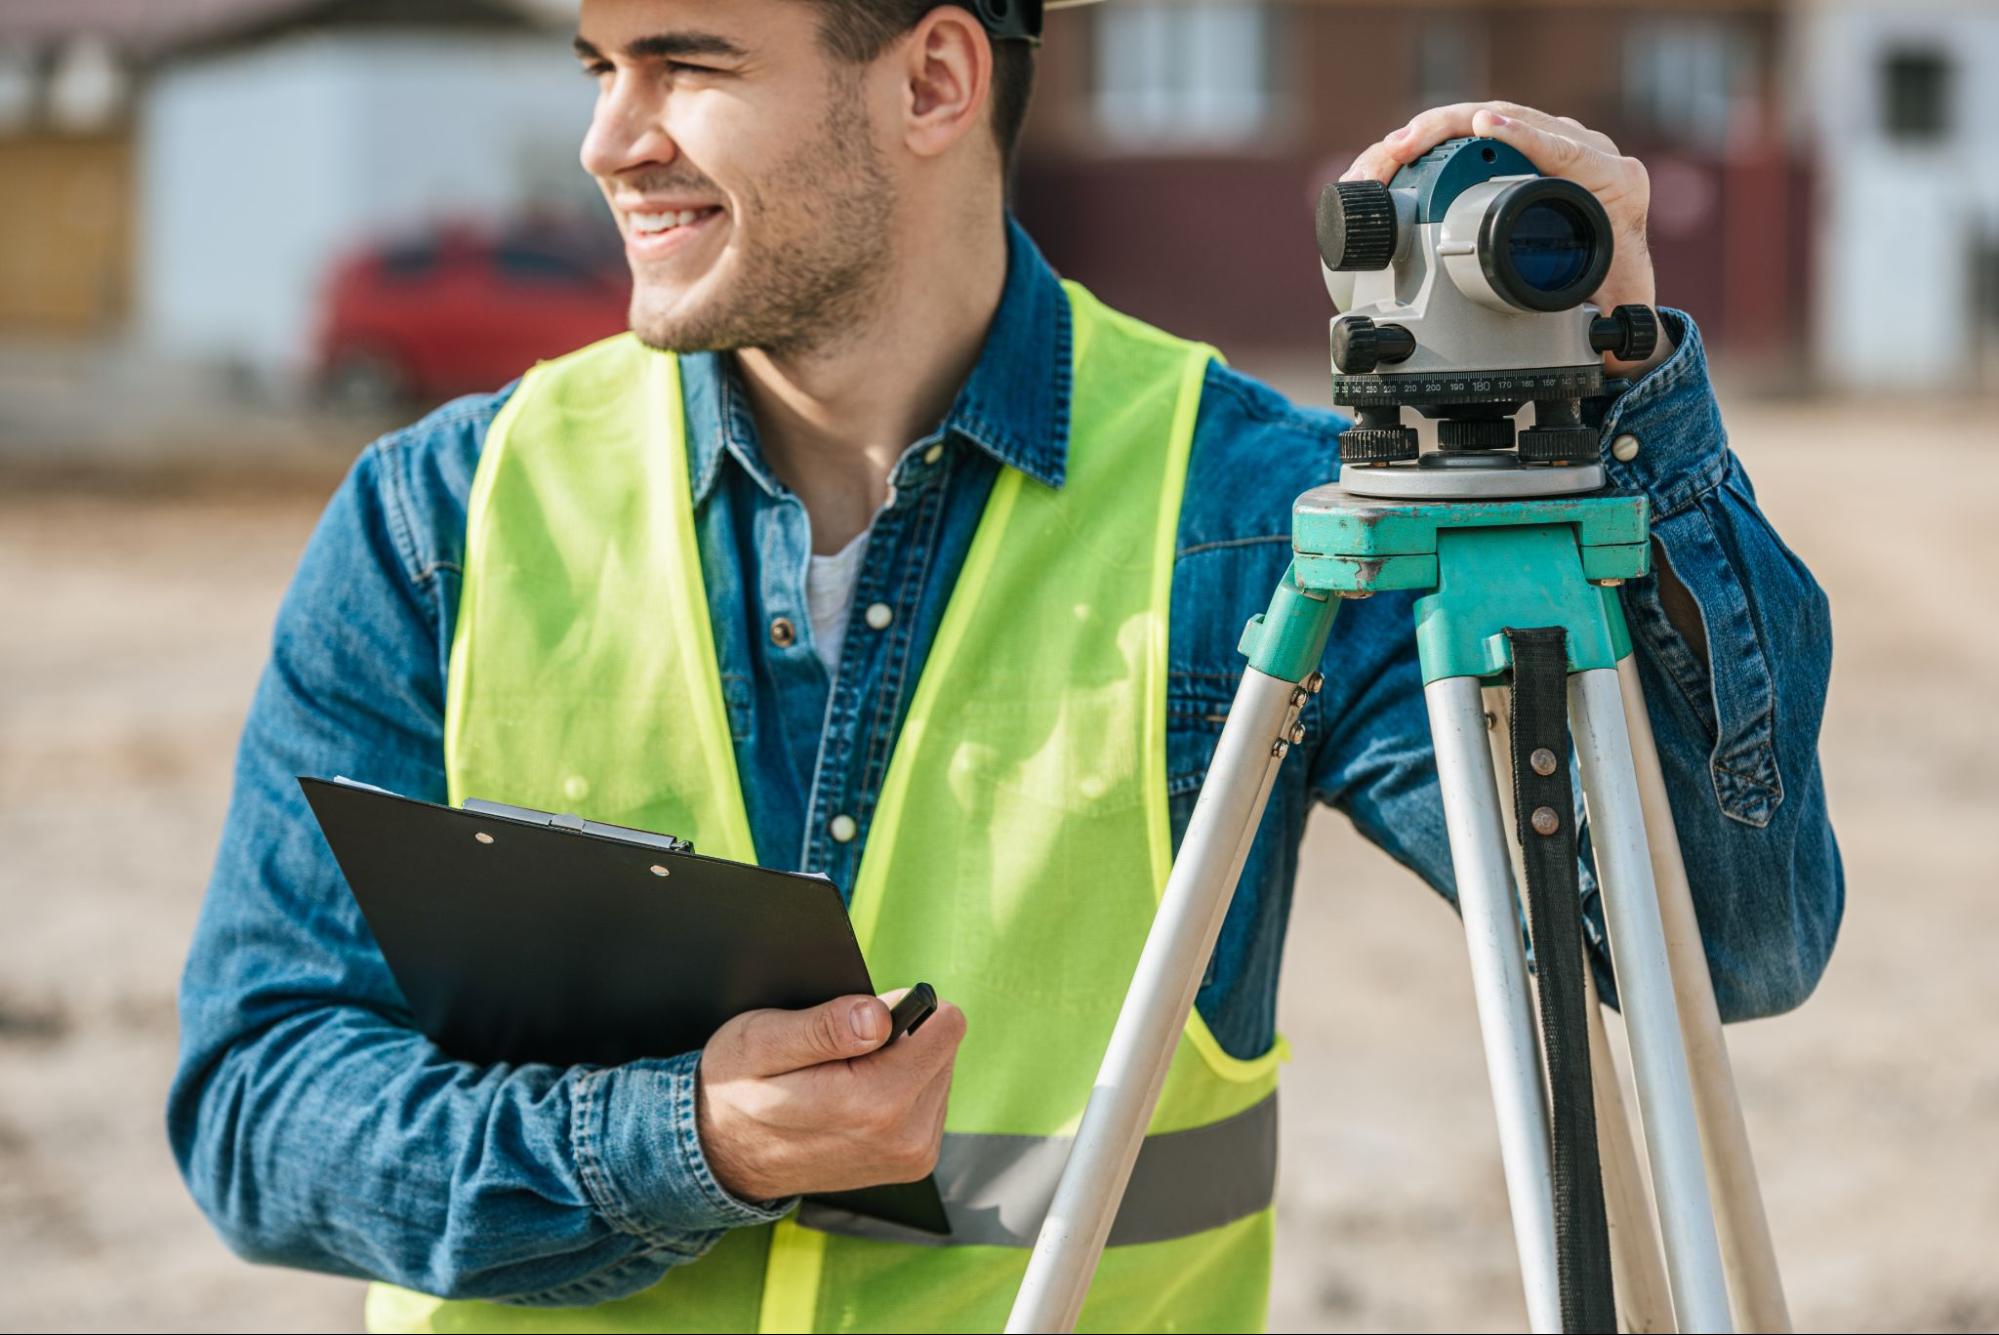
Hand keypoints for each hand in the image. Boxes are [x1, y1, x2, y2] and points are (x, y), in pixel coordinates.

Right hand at [696, 989, 966, 1200]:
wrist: (726, 1156)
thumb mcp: (762, 1041)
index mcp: (875, 1104)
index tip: (862, 1019)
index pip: (946, 1026)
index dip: (902, 1008)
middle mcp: (906, 1137)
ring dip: (897, 1065)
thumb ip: (822, 1027)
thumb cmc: (739, 1088)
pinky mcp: (914, 1161)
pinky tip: (854, 1100)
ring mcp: (913, 1155)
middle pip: (944, 1046)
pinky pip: (929, 1100)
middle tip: (840, 1055)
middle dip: (898, 1038)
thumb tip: (880, 1017)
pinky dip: (897, 1090)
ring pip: (938, 1072)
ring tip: (842, 1079)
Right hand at [1341, 101, 1672, 377]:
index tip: (1485, 126)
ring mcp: (1548, 142)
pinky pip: (1473, 130)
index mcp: (1613, 180)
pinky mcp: (1519, 145)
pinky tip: (1392, 156)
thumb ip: (1617, 315)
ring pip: (1482, 119)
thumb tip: (1607, 333)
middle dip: (1447, 129)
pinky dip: (1430, 141)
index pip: (1564, 148)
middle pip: (1509, 119)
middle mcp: (1582, 149)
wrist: (1610, 269)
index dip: (1521, 135)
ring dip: (1427, 133)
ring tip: (1387, 155)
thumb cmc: (1611, 281)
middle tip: (1404, 148)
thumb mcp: (1617, 298)